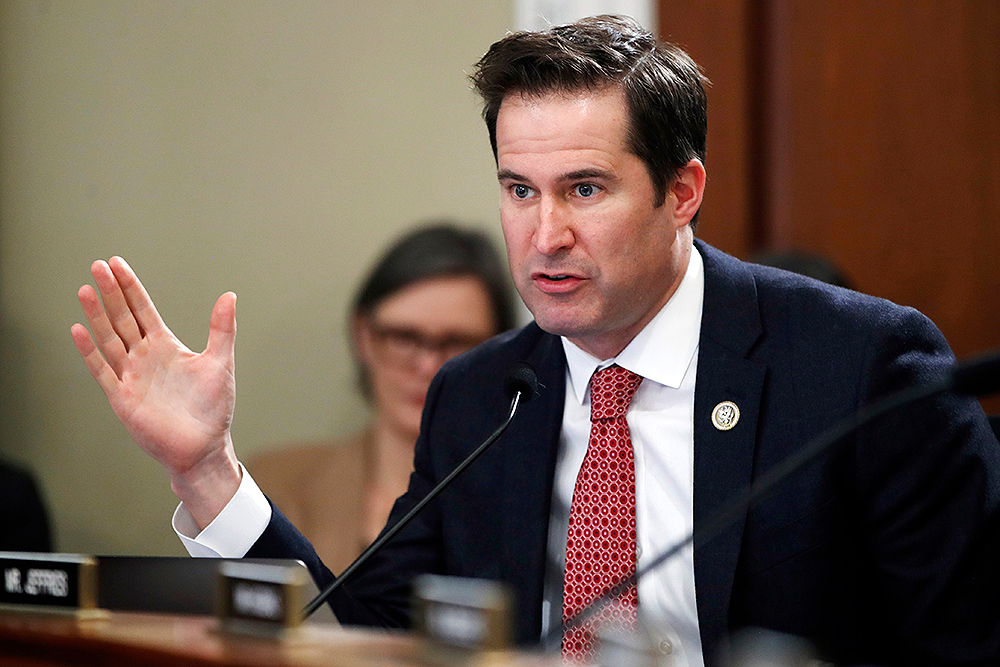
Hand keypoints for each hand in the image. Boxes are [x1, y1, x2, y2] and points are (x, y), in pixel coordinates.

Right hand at [71, 257, 239, 528]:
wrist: (203, 447)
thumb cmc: (213, 407)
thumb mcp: (220, 362)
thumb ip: (221, 329)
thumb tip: (230, 295)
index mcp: (166, 346)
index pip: (143, 309)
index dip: (130, 287)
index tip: (116, 263)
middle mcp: (144, 357)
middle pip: (123, 318)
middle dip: (111, 292)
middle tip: (97, 264)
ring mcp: (131, 376)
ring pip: (110, 339)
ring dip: (97, 315)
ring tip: (85, 289)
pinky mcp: (122, 397)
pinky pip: (103, 370)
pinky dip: (90, 351)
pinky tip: (78, 329)